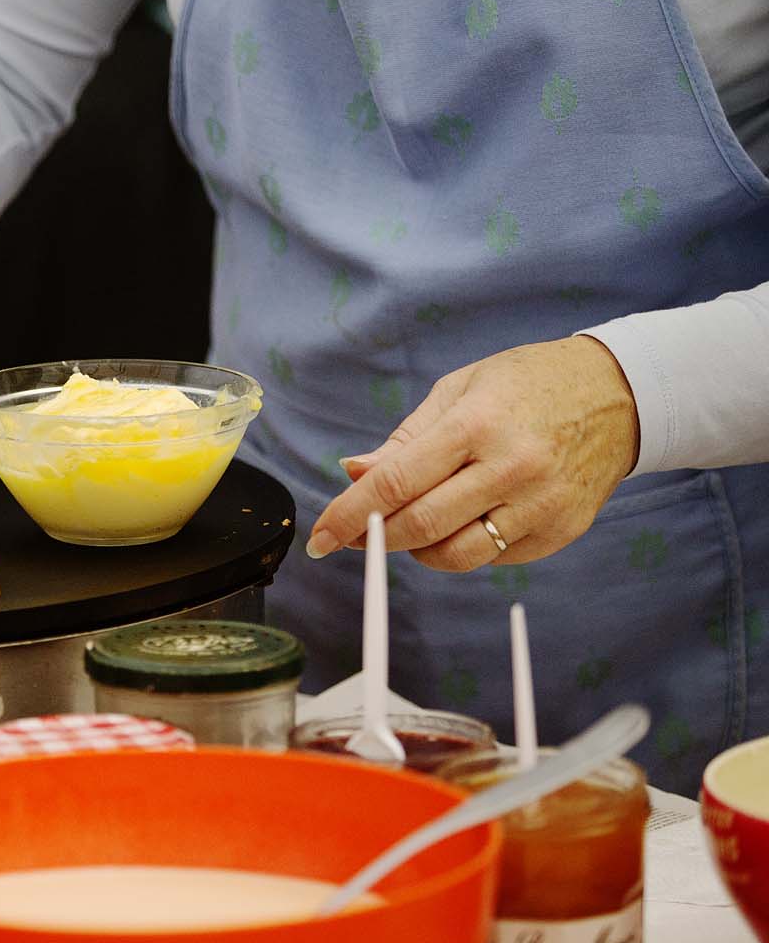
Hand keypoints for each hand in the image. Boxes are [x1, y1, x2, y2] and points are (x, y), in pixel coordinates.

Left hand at [305, 337, 639, 571]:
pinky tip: (461, 522)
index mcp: (477, 425)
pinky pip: (494, 557)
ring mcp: (542, 504)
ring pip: (456, 555)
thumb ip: (405, 439)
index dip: (348, 515)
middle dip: (373, 538)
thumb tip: (352, 472)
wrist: (622, 393)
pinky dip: (463, 548)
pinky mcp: (563, 530)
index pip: (395, 483)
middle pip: (420, 526)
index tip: (319, 538)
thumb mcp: (460, 391)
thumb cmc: (529, 384)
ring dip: (416, 550)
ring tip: (409, 526)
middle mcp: (512, 468)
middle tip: (352, 535)